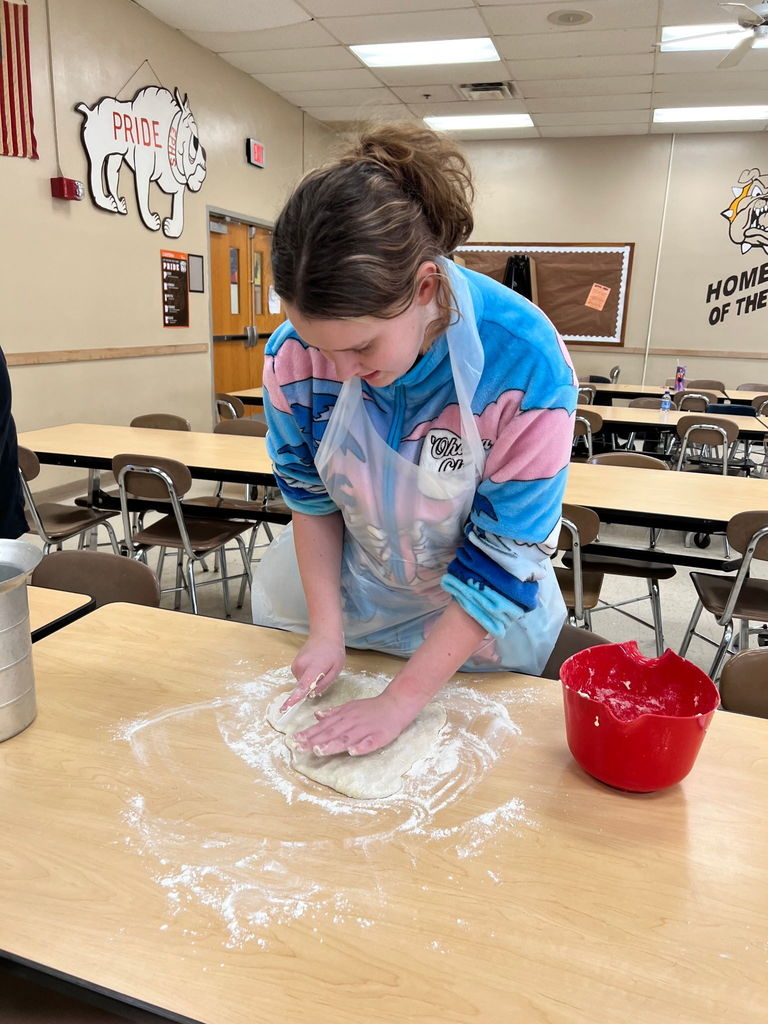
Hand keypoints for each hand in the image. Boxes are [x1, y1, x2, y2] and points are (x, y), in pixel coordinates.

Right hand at [280, 634, 345, 712]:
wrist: (324, 635)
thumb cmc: (333, 652)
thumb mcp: (336, 669)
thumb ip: (324, 683)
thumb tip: (312, 694)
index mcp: (313, 668)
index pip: (302, 686)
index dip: (294, 698)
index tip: (285, 707)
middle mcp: (301, 667)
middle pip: (304, 686)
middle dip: (313, 686)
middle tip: (325, 673)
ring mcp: (296, 665)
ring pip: (302, 682)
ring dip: (310, 680)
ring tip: (320, 667)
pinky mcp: (294, 665)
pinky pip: (301, 677)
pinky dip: (307, 675)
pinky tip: (314, 665)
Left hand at [292, 690, 417, 756]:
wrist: (394, 704)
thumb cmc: (371, 708)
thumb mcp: (350, 706)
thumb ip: (334, 712)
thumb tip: (317, 715)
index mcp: (344, 716)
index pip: (324, 726)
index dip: (309, 733)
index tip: (295, 739)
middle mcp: (352, 722)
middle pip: (331, 733)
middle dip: (314, 740)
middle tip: (299, 748)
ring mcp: (365, 729)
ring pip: (347, 738)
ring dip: (333, 745)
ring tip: (319, 751)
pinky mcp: (379, 736)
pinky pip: (369, 743)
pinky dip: (361, 747)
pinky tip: (352, 752)